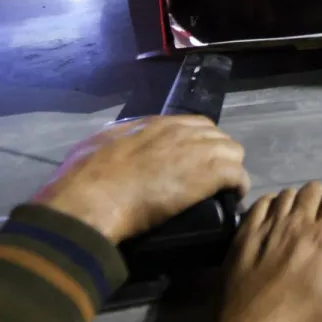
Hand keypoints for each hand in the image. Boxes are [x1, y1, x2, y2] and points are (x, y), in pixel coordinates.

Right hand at [32, 115, 248, 242]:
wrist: (92, 197)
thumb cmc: (84, 176)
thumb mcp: (95, 144)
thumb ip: (112, 140)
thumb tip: (111, 145)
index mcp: (153, 123)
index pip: (192, 124)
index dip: (197, 142)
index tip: (194, 160)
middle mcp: (180, 130)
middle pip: (216, 136)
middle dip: (217, 154)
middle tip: (211, 177)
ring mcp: (197, 150)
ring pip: (233, 152)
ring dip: (230, 169)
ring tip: (224, 189)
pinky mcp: (209, 173)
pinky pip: (238, 175)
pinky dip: (238, 186)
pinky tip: (233, 197)